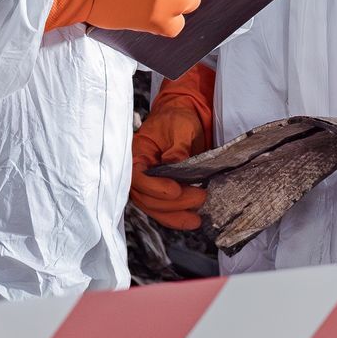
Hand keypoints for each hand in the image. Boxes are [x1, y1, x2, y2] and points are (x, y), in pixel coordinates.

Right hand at [130, 63, 214, 230]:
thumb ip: (177, 147)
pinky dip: (177, 216)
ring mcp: (148, 183)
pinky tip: (192, 219)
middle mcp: (139, 171)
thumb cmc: (178, 118)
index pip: (137, 176)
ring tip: (197, 218)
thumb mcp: (181, 127)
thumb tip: (174, 164)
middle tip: (200, 197)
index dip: (154, 187)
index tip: (176, 189)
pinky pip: (163, 208)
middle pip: (146, 196)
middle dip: (173, 203)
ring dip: (175, 215)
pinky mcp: (160, 190)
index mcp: (137, 153)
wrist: (183, 117)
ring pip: (154, 207)